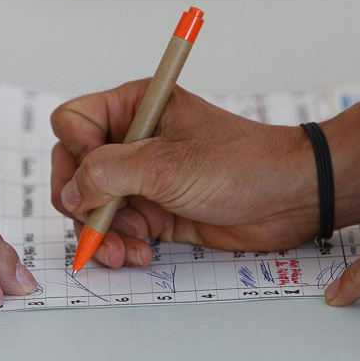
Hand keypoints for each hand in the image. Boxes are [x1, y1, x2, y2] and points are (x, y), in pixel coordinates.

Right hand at [50, 80, 317, 267]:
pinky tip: (142, 253)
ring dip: (102, 233)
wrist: (288, 199)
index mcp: (134, 107)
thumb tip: (71, 192)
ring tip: (126, 251)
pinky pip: (118, 229)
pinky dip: (121, 245)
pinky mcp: (154, 210)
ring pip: (91, 206)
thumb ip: (108, 173)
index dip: (76, 152)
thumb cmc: (240, 164)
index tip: (95, 178)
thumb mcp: (166, 164)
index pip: (72, 122)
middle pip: (73, 170)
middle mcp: (132, 140)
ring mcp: (141, 177)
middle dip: (82, 205)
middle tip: (98, 228)